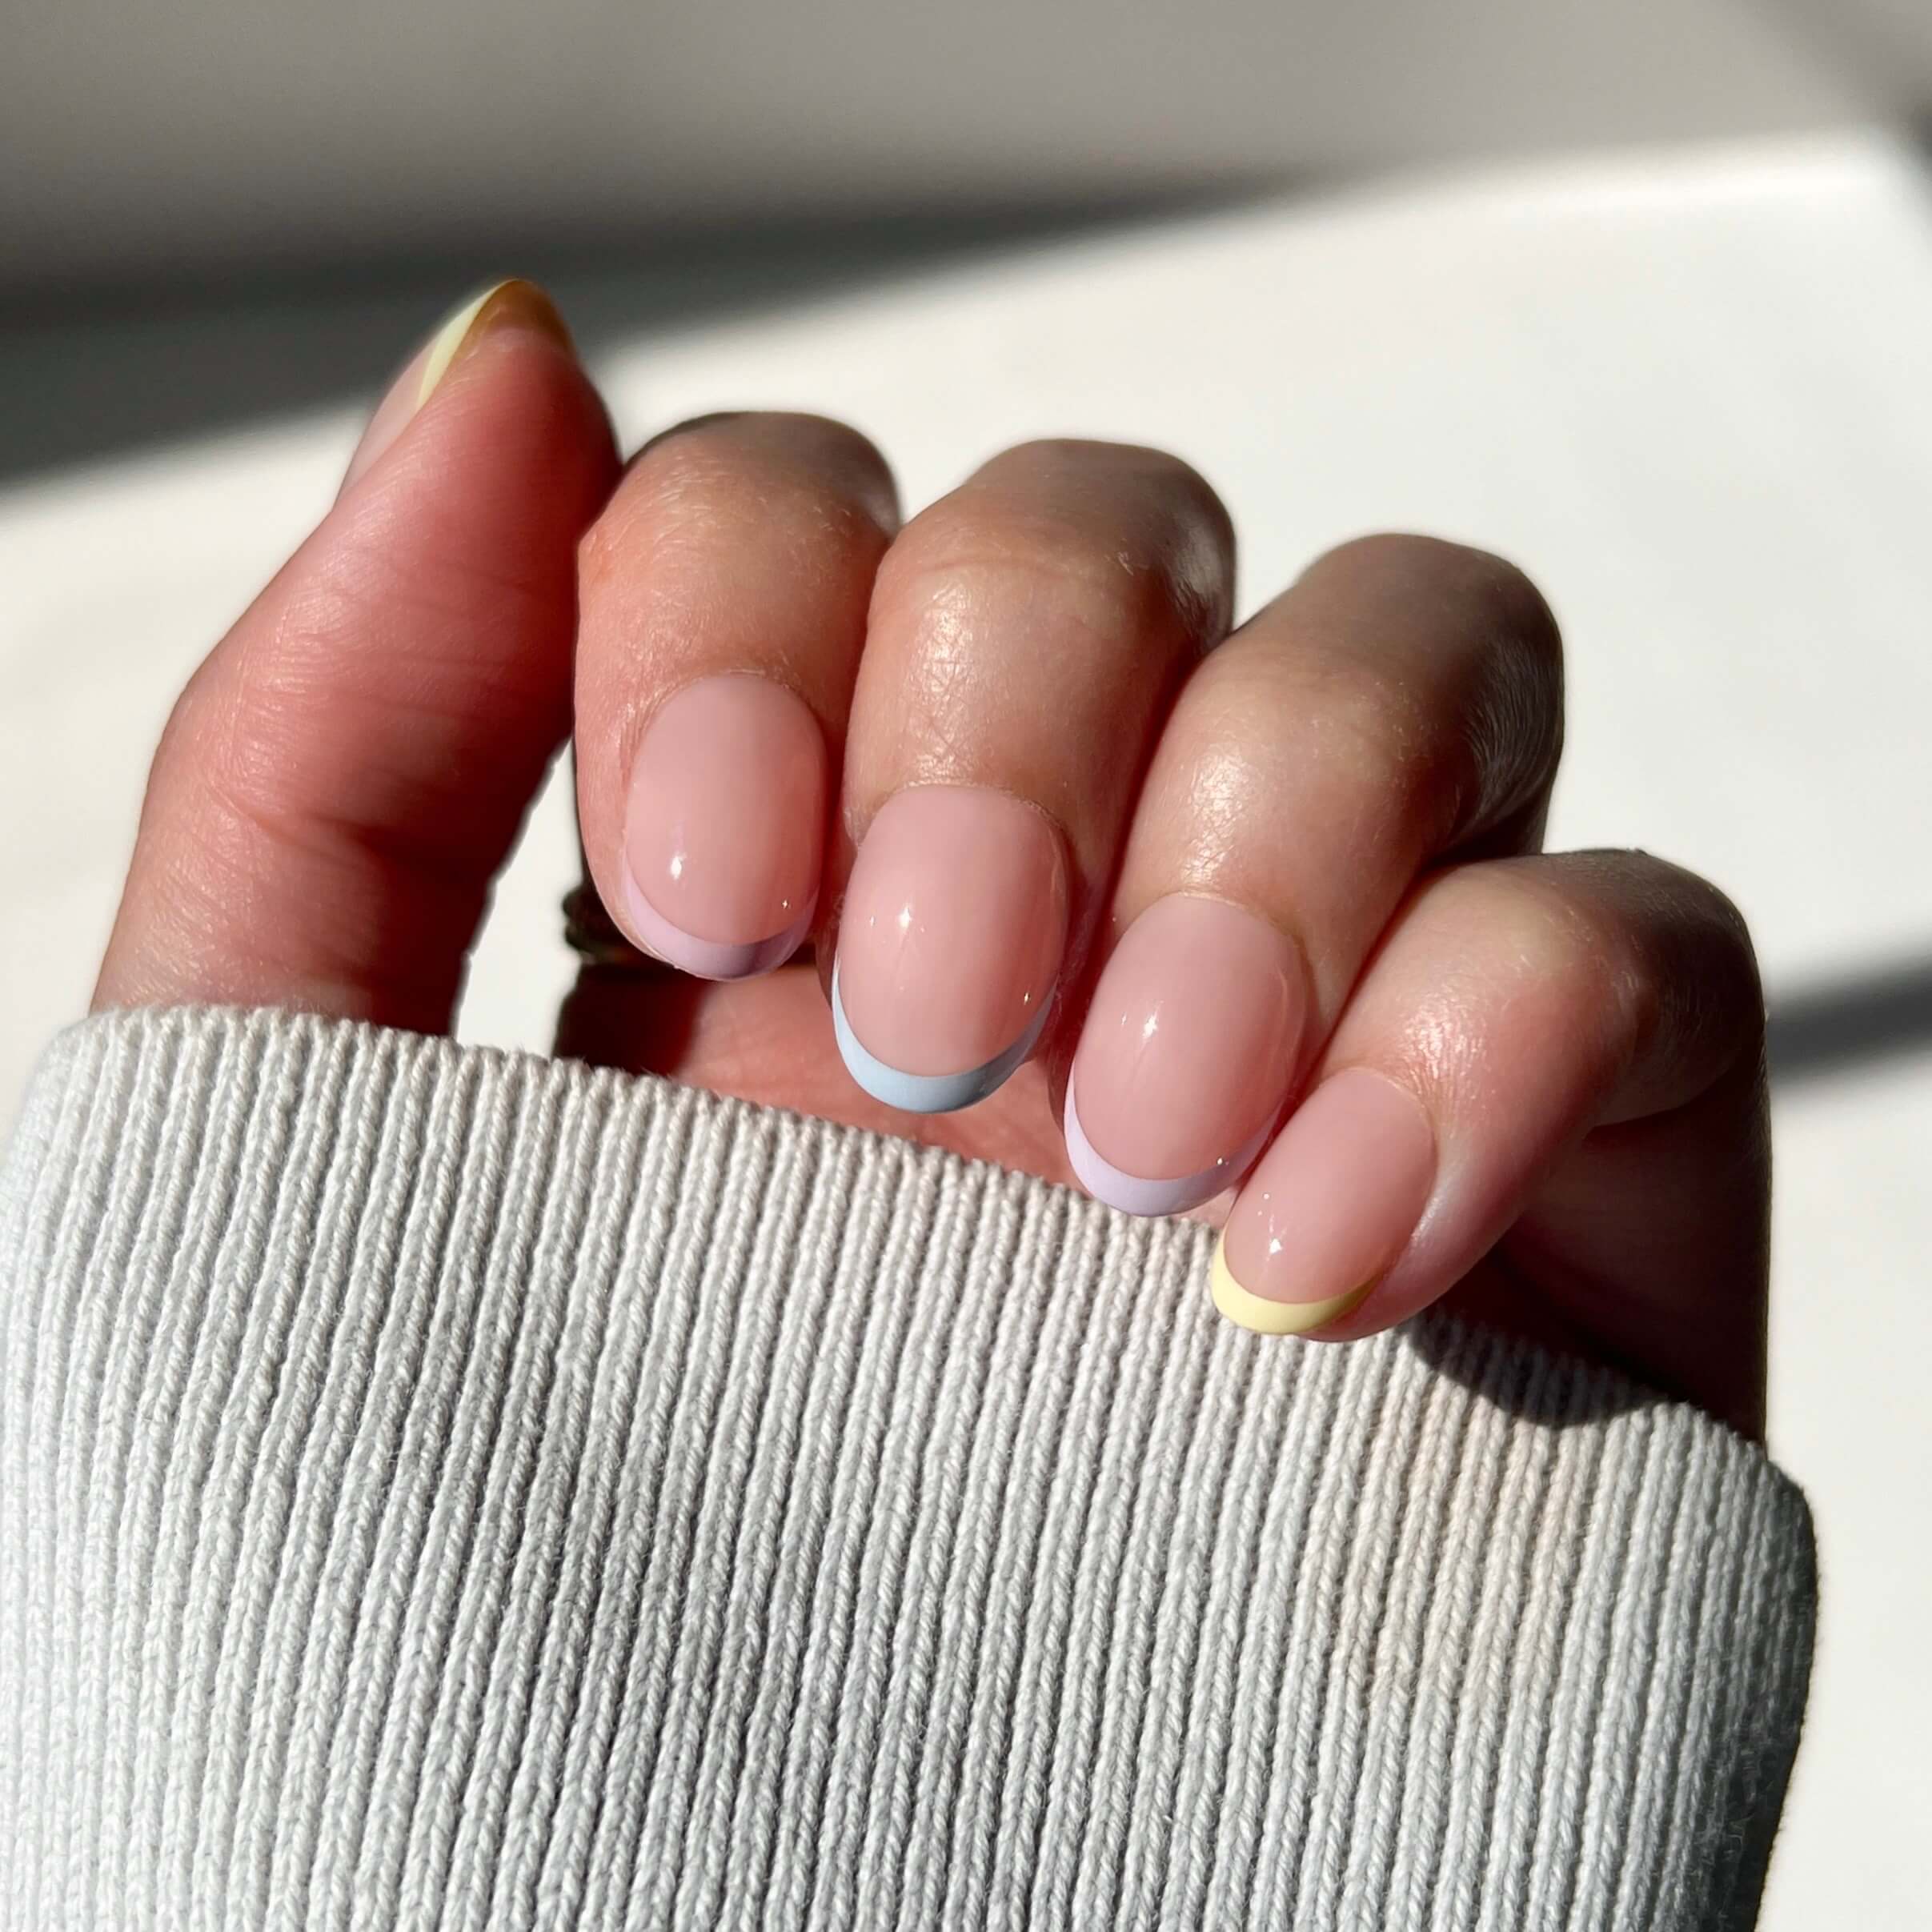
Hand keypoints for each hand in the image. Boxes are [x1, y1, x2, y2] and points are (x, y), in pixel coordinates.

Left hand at [95, 282, 1769, 1435]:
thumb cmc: (484, 1652)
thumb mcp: (285, 1171)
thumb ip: (333, 755)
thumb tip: (505, 372)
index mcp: (757, 910)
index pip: (798, 511)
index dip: (753, 595)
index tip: (705, 884)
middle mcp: (1040, 925)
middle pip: (1112, 531)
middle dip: (1014, 711)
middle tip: (931, 1028)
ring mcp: (1307, 1035)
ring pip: (1411, 647)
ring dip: (1266, 831)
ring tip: (1124, 1150)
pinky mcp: (1544, 1191)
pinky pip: (1629, 936)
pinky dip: (1491, 1032)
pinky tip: (1314, 1264)